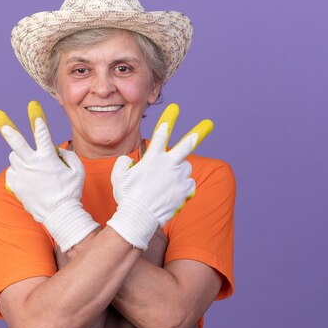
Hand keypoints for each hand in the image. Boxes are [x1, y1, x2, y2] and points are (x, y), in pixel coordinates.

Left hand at [0, 101, 98, 250]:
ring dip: (22, 156)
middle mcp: (32, 165)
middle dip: (8, 129)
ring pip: (15, 156)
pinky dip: (20, 172)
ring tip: (33, 167)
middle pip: (17, 143)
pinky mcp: (15, 185)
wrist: (59, 215)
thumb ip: (68, 156)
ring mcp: (22, 175)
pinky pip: (13, 172)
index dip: (38, 120)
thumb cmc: (71, 192)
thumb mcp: (78, 171)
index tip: (33, 106)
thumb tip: (55, 151)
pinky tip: (29, 180)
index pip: (42, 135)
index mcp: (48, 159)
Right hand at [106, 103, 213, 249]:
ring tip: (166, 182)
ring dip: (179, 171)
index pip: (161, 134)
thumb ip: (123, 163)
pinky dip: (182, 187)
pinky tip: (172, 193)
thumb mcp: (118, 176)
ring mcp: (179, 177)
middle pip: (187, 145)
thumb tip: (130, 161)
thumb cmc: (126, 197)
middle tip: (209, 124)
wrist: (138, 218)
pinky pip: (188, 184)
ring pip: (185, 168)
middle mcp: (168, 164)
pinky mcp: (185, 191)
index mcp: (153, 157)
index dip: (168, 121)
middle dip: (197, 133)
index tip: (175, 109)